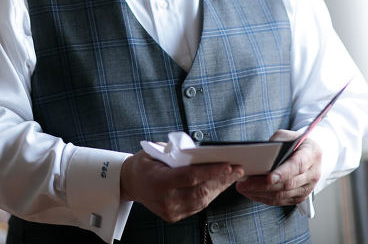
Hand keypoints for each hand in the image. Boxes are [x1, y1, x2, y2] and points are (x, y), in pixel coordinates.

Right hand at [120, 151, 243, 222]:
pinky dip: (210, 194)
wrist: (130, 182)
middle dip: (221, 179)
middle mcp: (164, 200)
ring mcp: (170, 211)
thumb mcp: (156, 151)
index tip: (228, 164)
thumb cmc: (145, 163)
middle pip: (200, 190)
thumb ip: (178, 153)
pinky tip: (219, 184)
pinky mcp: (174, 216)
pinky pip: (198, 206)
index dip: (210, 171)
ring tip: (232, 175)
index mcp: (158, 181)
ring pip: (202, 200)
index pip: (189, 177)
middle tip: (238, 168)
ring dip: (219, 187)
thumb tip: (204, 153)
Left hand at [234, 129, 320, 205]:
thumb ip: (276, 143)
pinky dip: (264, 198)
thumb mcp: (287, 136)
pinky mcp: (300, 197)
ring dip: (260, 193)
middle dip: (263, 185)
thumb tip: (258, 155)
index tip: (268, 178)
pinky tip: (250, 193)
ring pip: (283, 195)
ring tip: (243, 188)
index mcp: (311, 154)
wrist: (309, 154)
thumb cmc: (294, 142)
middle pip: (287, 183)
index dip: (283, 173)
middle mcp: (313, 173)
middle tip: (244, 183)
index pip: (297, 165)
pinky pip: (281, 201)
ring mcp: (308, 187)